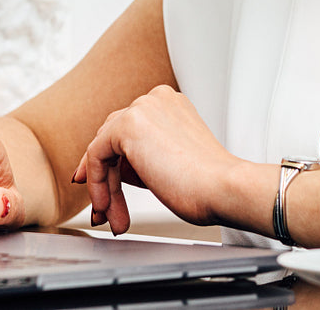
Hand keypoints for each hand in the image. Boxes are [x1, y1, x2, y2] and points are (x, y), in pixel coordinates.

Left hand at [72, 85, 241, 233]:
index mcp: (170, 104)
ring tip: (114, 220)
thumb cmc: (208, 184)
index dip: (114, 163)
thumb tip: (117, 172)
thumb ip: (145, 156)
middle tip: (106, 210)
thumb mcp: (172, 161)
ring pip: (104, 150)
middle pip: (112, 137)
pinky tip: (108, 207)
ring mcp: (141, 108)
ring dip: (105, 189)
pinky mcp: (127, 124)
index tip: (106, 189)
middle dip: (106, 178)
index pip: (128, 129)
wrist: (222, 187)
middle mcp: (155, 99)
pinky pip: (96, 156)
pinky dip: (99, 185)